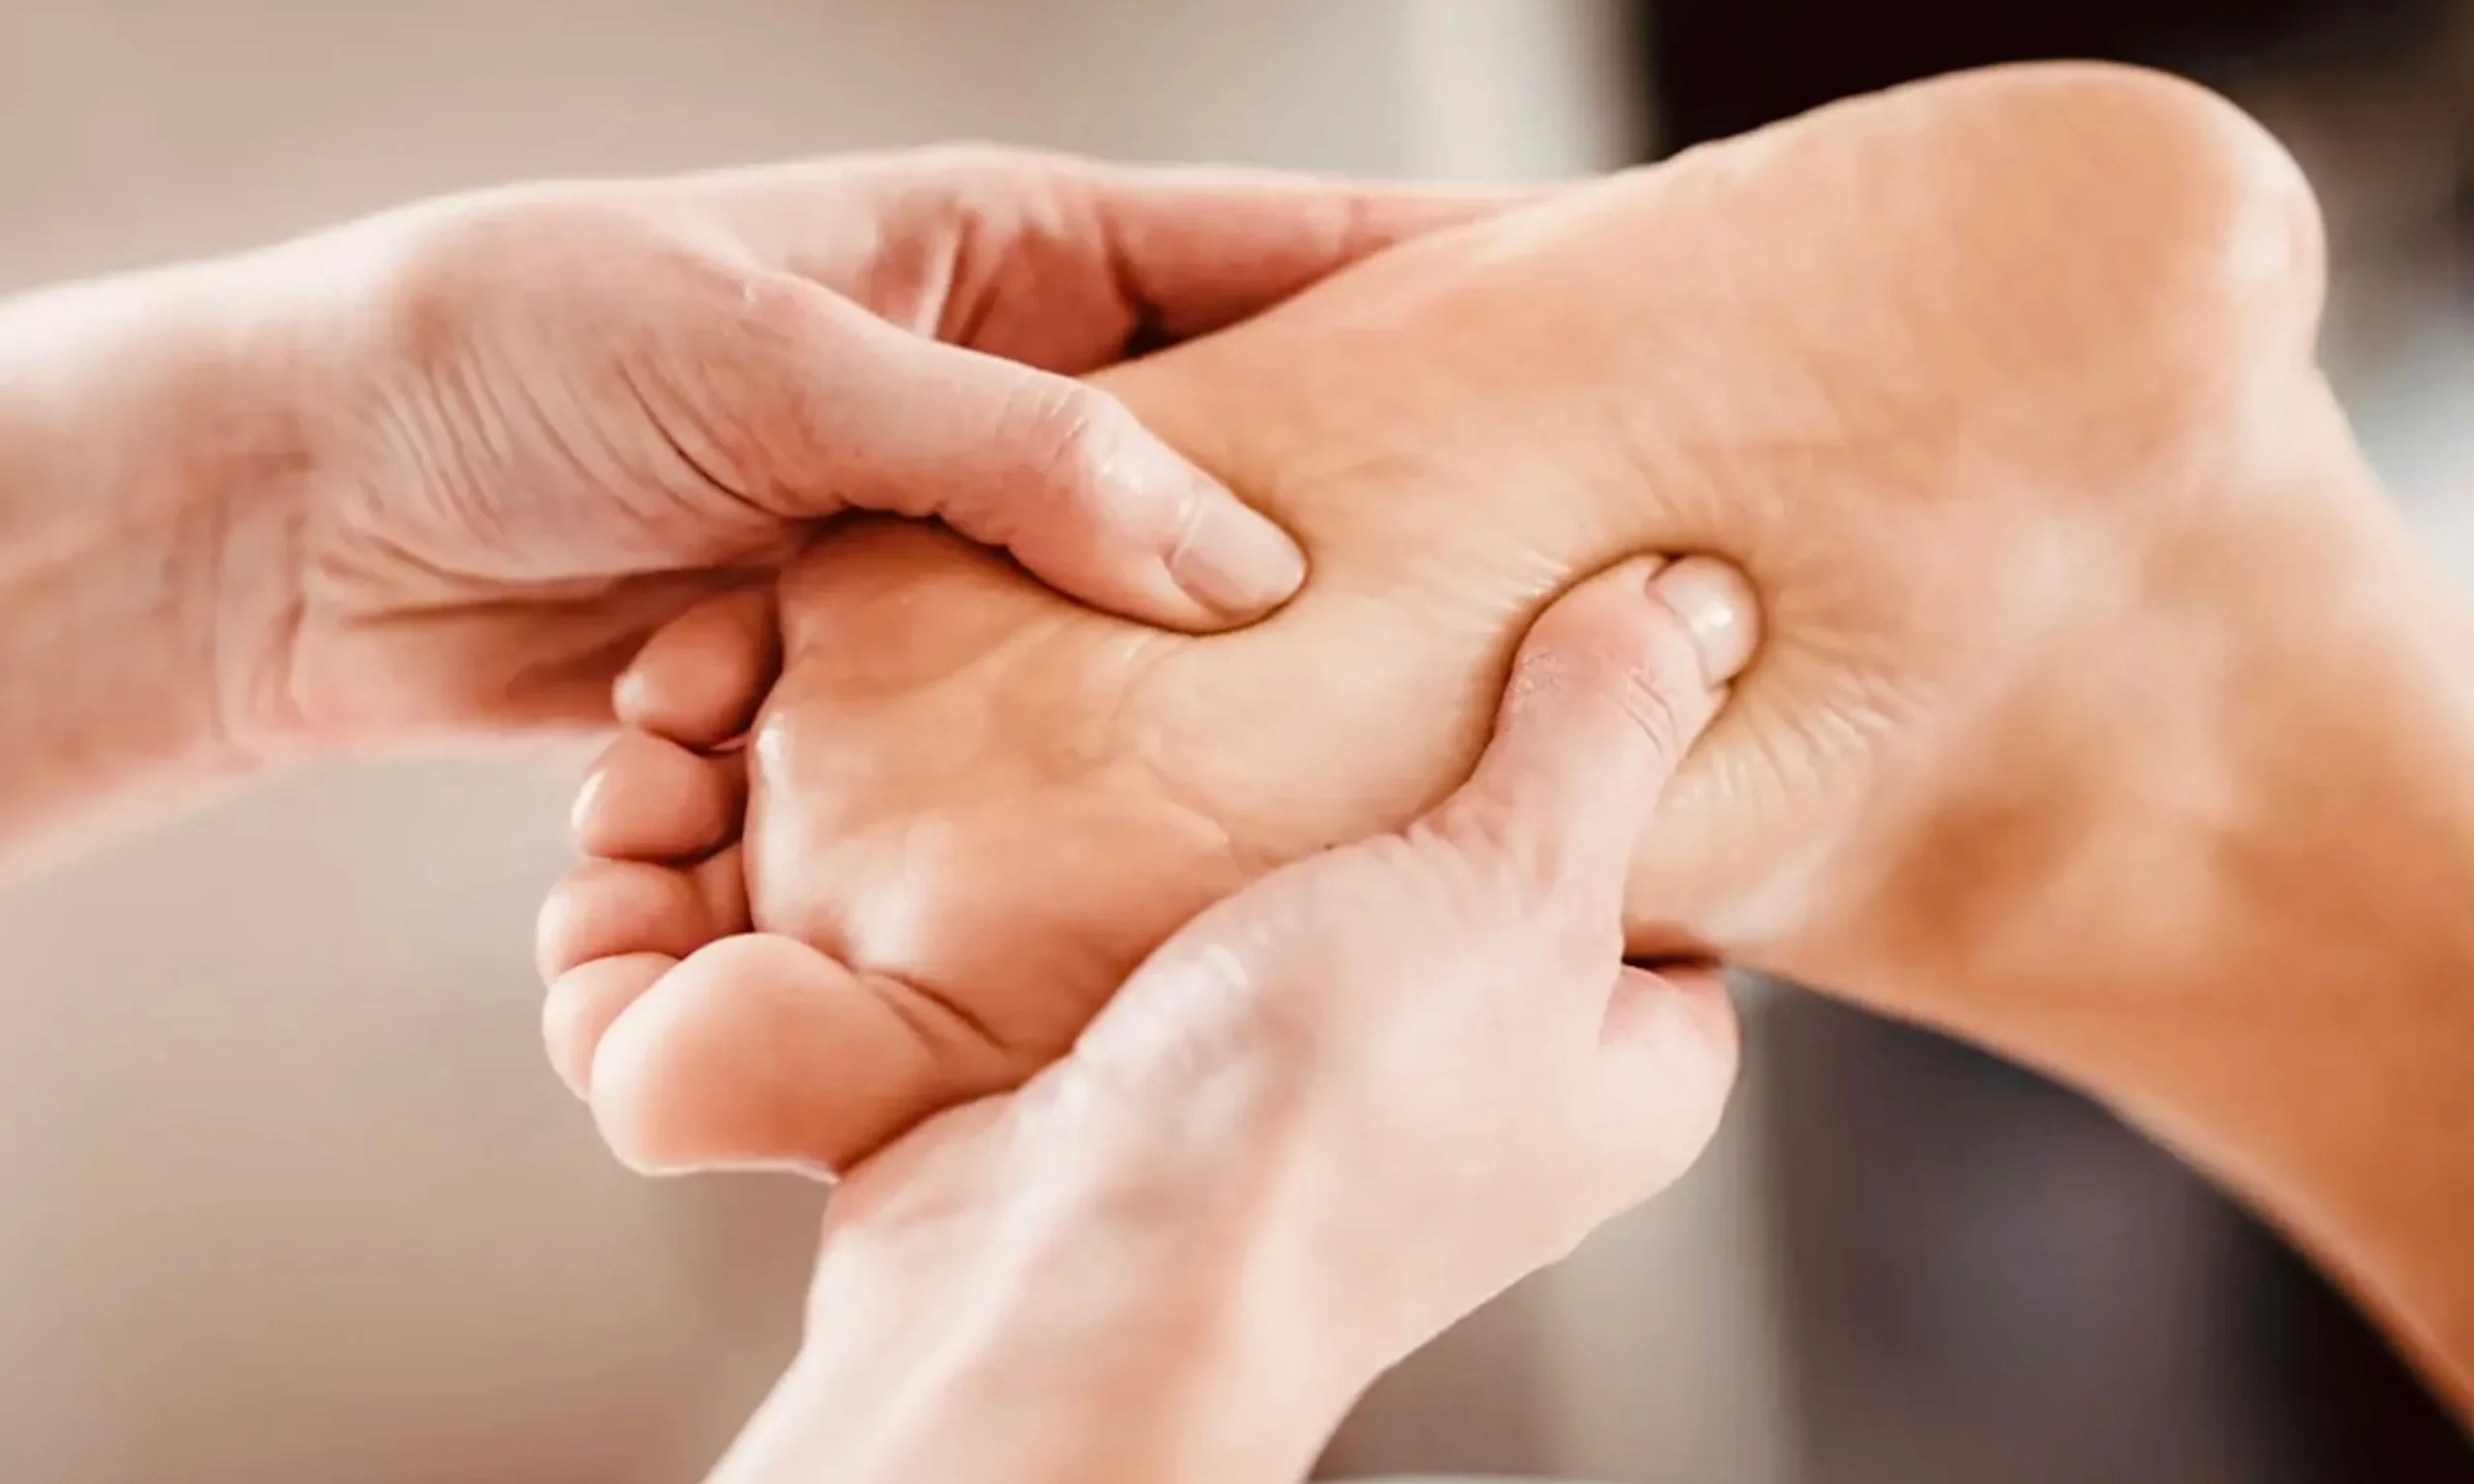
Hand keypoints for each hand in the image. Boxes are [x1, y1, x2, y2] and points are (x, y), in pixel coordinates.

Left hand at [208, 148, 1521, 758]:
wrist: (320, 511)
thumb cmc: (519, 350)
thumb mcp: (782, 355)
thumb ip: (1020, 452)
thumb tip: (1243, 563)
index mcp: (1000, 253)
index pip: (1272, 251)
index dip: (1433, 280)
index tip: (1588, 315)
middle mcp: (1000, 388)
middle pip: (1244, 433)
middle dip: (1372, 491)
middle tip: (1529, 559)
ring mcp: (953, 530)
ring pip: (1149, 589)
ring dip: (1241, 649)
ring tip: (1398, 707)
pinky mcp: (886, 658)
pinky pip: (1034, 699)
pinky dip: (1104, 742)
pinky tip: (1195, 800)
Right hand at [694, 555, 1759, 1483]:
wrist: (1061, 1283)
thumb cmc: (1322, 1134)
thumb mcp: (1513, 886)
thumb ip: (1601, 744)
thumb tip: (1697, 610)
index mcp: (1626, 1074)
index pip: (1672, 884)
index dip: (1632, 754)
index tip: (1582, 623)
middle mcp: (1494, 1102)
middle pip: (1499, 875)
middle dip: (1448, 758)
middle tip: (1415, 615)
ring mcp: (1333, 1099)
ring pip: (1342, 896)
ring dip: (1300, 802)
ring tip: (1280, 669)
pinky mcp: (1188, 1084)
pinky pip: (1212, 932)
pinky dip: (1186, 859)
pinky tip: (1159, 779)